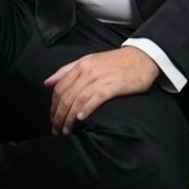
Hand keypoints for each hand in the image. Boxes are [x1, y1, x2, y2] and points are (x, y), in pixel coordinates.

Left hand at [44, 47, 159, 135]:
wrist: (142, 58)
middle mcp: (87, 71)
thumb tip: (47, 82)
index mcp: (81, 65)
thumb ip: (67, 70)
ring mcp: (99, 78)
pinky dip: (85, 109)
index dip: (53, 105)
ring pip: (77, 100)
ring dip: (69, 118)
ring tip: (66, 130)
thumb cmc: (116, 62)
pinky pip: (94, 98)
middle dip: (58, 115)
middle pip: (66, 96)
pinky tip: (80, 119)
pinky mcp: (112, 86)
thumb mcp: (89, 61)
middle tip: (56, 129)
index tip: (52, 118)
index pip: (59, 87)